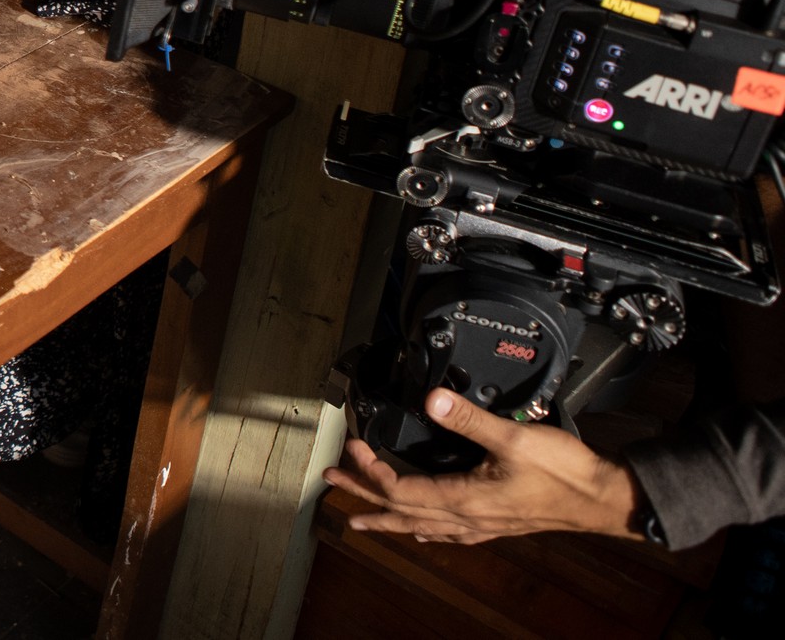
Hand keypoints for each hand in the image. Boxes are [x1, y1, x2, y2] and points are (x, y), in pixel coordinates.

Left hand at [321, 387, 643, 544]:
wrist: (602, 499)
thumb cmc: (564, 474)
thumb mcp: (513, 438)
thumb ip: (469, 419)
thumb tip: (432, 401)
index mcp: (463, 500)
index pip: (400, 490)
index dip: (370, 469)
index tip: (352, 445)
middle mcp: (466, 517)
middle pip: (400, 512)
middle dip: (363, 497)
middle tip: (331, 484)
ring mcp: (481, 523)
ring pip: (420, 526)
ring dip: (387, 517)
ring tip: (361, 519)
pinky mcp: (496, 522)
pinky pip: (448, 531)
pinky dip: (424, 528)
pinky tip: (423, 532)